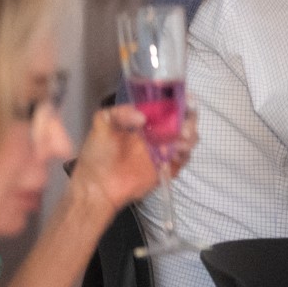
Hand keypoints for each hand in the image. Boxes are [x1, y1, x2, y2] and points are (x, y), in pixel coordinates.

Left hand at [69, 104, 197, 212]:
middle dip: (190, 119)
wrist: (97, 187)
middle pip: (185, 120)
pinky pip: (184, 158)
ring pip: (189, 138)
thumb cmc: (97, 155)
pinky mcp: (168, 168)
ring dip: (189, 136)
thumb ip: (121, 112)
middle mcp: (159, 132)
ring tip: (179, 139)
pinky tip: (174, 153)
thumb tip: (143, 117)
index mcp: (146, 119)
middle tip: (183, 125)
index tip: (186, 100)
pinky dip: (184, 154)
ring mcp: (164, 150)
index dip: (181, 100)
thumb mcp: (103, 124)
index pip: (169, 105)